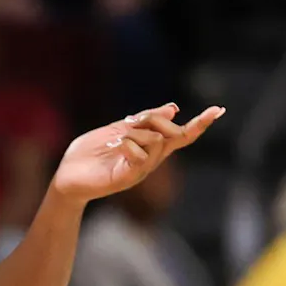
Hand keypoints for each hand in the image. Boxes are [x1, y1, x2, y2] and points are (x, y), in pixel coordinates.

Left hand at [51, 103, 223, 201]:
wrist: (67, 175)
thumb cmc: (91, 153)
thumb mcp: (118, 129)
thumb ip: (144, 121)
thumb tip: (174, 108)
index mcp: (150, 146)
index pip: (181, 134)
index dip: (199, 123)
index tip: (218, 110)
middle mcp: (151, 159)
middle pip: (173, 135)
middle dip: (157, 120)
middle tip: (132, 120)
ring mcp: (140, 170)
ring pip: (156, 142)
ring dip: (138, 132)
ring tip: (117, 138)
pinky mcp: (127, 177)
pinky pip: (139, 157)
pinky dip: (130, 145)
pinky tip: (116, 145)